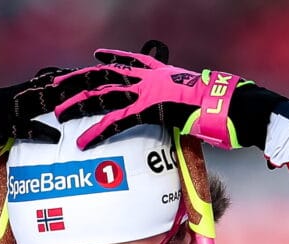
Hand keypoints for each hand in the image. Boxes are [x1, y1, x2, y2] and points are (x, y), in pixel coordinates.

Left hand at [53, 41, 287, 149]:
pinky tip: (83, 140)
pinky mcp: (151, 109)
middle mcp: (151, 77)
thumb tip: (185, 120)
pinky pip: (119, 121)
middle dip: (78, 81)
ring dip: (78, 105)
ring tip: (58, 114)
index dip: (110, 60)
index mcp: (161, 73)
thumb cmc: (220, 109)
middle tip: (55, 88)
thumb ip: (181, 109)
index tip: (94, 58)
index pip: (130, 61)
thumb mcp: (195, 105)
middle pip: (106, 75)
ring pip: (105, 95)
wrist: (233, 106)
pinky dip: (99, 132)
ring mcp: (149, 91)